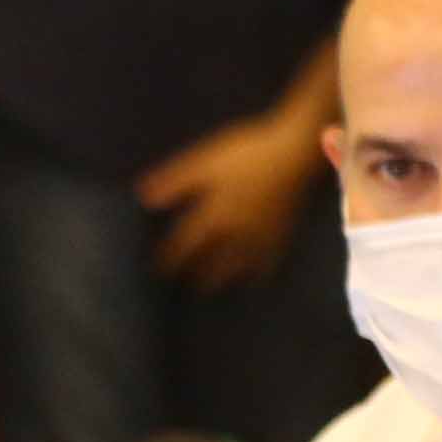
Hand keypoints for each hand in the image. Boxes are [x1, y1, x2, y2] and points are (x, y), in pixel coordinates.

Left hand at [136, 107, 323, 290]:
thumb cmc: (248, 154)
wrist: (296, 154)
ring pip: (239, 268)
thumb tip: (144, 199)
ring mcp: (261, 238)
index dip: (170, 258)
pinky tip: (256, 279)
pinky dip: (259, 275)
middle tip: (188, 286)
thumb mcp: (205, 160)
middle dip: (197, 276)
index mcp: (213, 215)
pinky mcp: (282, 235)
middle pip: (212, 263)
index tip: (160, 270)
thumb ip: (175, 181)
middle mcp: (236, 234)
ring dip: (224, 280)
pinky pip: (268, 263)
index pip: (185, 245)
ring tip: (216, 287)